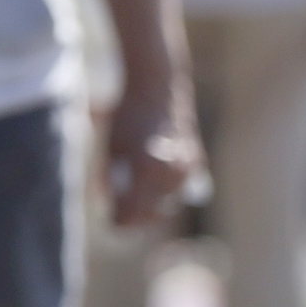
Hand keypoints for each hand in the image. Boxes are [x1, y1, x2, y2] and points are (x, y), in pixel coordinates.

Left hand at [103, 82, 199, 230]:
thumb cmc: (126, 114)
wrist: (158, 84)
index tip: (110, 221)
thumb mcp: (109, 149)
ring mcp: (187, 169)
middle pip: (151, 216)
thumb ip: (109, 181)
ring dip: (151, 206)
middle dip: (134, 218)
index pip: (130, 215)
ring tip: (135, 198)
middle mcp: (171, 173)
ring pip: (167, 205)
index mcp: (146, 171)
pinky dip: (165, 190)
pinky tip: (155, 178)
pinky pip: (178, 189)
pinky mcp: (196, 164)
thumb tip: (109, 206)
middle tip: (120, 214)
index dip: (117, 222)